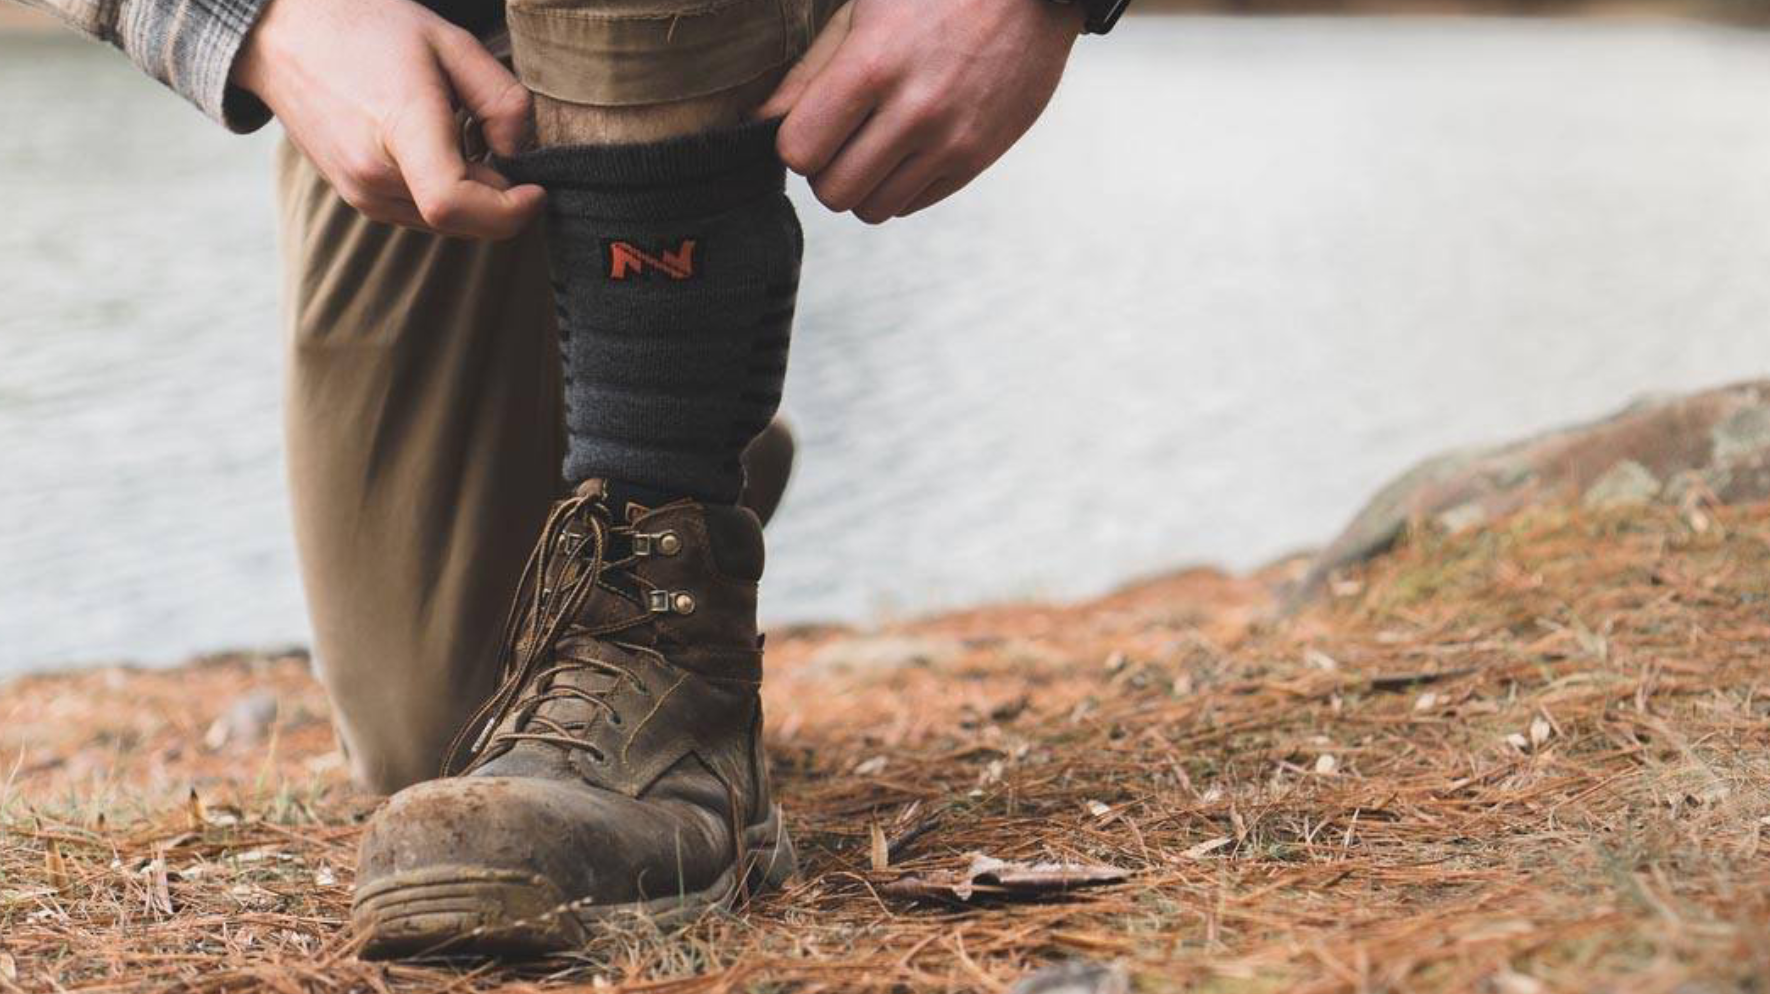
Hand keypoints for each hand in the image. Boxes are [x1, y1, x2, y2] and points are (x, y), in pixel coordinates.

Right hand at [232, 0, 543, 238]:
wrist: (286, 34)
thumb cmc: (368, 28)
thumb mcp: (450, 42)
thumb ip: (501, 98)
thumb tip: (518, 152)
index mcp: (398, 129)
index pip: (454, 203)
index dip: (508, 211)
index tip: (536, 189)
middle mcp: (372, 175)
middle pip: (460, 220)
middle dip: (498, 198)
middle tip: (501, 145)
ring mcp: (359, 193)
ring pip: (443, 224)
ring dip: (472, 197)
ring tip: (462, 136)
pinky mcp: (356, 198)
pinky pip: (419, 214)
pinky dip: (444, 194)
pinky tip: (437, 148)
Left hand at [760, 0, 1082, 223]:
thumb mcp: (862, 11)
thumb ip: (810, 71)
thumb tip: (760, 121)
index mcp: (873, 66)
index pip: (800, 151)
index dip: (797, 141)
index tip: (811, 121)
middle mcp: (915, 112)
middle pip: (833, 191)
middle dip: (826, 170)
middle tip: (840, 137)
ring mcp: (951, 141)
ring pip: (873, 209)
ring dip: (862, 183)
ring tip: (873, 143)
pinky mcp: (979, 157)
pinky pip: (913, 204)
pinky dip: (899, 185)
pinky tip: (908, 146)